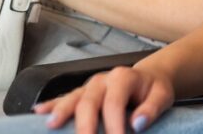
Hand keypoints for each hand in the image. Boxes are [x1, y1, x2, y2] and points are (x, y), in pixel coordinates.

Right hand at [34, 66, 174, 133]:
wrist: (149, 78)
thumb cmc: (154, 88)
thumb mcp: (163, 95)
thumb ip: (152, 108)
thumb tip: (138, 124)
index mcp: (123, 77)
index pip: (114, 102)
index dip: (113, 124)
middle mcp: (102, 80)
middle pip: (89, 101)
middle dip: (85, 125)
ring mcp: (89, 86)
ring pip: (73, 98)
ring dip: (61, 112)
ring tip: (51, 125)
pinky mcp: (82, 93)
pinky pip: (65, 98)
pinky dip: (52, 105)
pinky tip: (39, 112)